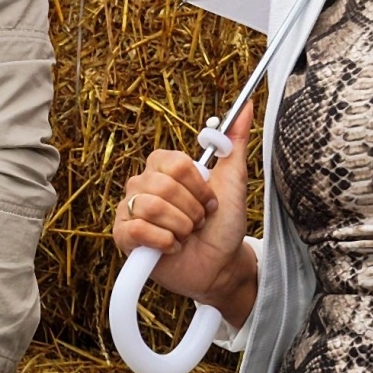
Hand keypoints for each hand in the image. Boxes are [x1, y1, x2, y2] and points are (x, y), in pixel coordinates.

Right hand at [112, 103, 257, 323]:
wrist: (219, 267)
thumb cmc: (223, 225)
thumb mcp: (234, 182)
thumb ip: (234, 144)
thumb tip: (248, 106)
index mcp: (163, 166)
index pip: (174, 162)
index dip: (198, 186)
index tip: (210, 201)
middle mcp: (142, 183)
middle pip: (163, 186)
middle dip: (192, 210)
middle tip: (198, 222)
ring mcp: (129, 209)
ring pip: (151, 207)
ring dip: (180, 227)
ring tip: (186, 235)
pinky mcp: (123, 236)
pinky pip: (138, 229)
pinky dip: (164, 241)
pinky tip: (172, 247)